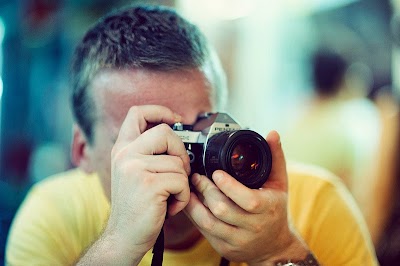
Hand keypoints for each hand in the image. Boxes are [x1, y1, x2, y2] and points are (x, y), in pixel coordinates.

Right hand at [105, 105, 190, 260]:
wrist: (124, 237)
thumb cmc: (135, 206)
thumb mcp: (134, 172)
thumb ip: (147, 152)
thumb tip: (175, 135)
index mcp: (122, 149)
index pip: (137, 112)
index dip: (159, 110)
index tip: (176, 119)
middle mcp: (125, 155)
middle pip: (165, 132)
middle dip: (180, 152)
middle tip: (178, 171)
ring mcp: (135, 169)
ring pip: (178, 162)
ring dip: (182, 183)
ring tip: (168, 197)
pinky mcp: (149, 185)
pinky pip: (182, 181)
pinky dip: (182, 197)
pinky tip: (169, 207)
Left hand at [184, 130, 308, 263]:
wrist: (274, 247)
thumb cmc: (275, 211)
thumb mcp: (280, 184)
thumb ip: (275, 157)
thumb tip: (272, 133)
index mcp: (268, 209)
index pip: (248, 201)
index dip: (229, 187)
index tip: (216, 173)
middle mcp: (253, 227)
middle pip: (223, 210)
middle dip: (206, 190)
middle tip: (197, 176)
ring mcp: (237, 240)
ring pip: (209, 222)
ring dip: (195, 203)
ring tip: (190, 187)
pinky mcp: (224, 248)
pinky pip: (204, 231)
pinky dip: (194, 215)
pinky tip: (189, 202)